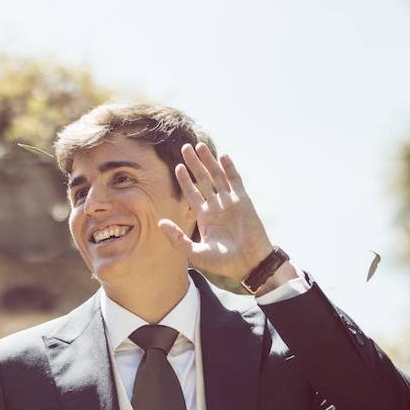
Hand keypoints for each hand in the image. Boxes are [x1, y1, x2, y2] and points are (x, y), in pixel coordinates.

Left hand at [159, 143, 290, 287]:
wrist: (250, 264)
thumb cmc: (224, 263)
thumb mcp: (195, 253)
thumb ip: (177, 238)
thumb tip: (160, 222)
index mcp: (204, 217)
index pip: (191, 193)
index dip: (184, 179)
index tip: (177, 166)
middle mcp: (216, 207)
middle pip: (202, 180)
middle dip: (194, 164)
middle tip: (185, 147)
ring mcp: (230, 202)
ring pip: (218, 176)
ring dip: (209, 161)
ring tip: (200, 146)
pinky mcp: (244, 201)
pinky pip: (236, 181)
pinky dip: (230, 169)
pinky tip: (223, 156)